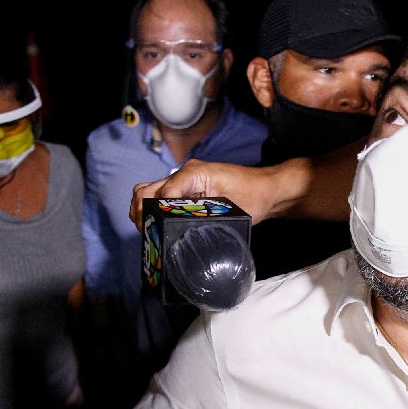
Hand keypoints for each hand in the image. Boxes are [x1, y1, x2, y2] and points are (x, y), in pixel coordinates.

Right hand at [130, 160, 283, 232]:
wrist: (267, 191)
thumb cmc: (253, 196)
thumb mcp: (229, 208)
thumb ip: (202, 214)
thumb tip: (177, 226)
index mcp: (193, 173)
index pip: (161, 193)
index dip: (155, 214)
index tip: (155, 231)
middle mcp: (184, 174)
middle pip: (145, 191)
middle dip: (140, 213)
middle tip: (145, 235)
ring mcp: (183, 181)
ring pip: (147, 192)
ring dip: (142, 211)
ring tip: (147, 232)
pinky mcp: (186, 190)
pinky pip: (159, 197)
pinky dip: (151, 210)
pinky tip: (156, 227)